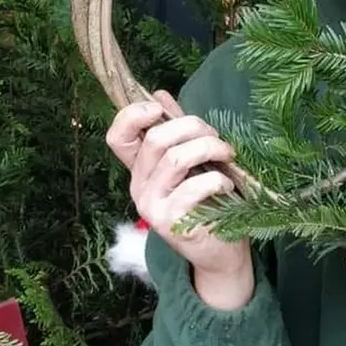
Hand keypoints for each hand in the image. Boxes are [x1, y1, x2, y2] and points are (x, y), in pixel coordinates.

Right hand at [106, 90, 252, 309]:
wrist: (220, 251)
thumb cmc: (208, 201)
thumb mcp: (192, 161)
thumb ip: (176, 130)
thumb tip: (159, 93)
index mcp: (141, 169)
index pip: (117, 137)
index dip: (132, 115)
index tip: (160, 109)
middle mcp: (139, 187)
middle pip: (155, 139)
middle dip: (193, 127)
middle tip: (217, 138)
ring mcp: (152, 206)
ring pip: (176, 158)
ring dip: (210, 148)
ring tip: (228, 155)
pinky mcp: (170, 222)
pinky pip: (194, 187)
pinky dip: (218, 180)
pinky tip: (227, 186)